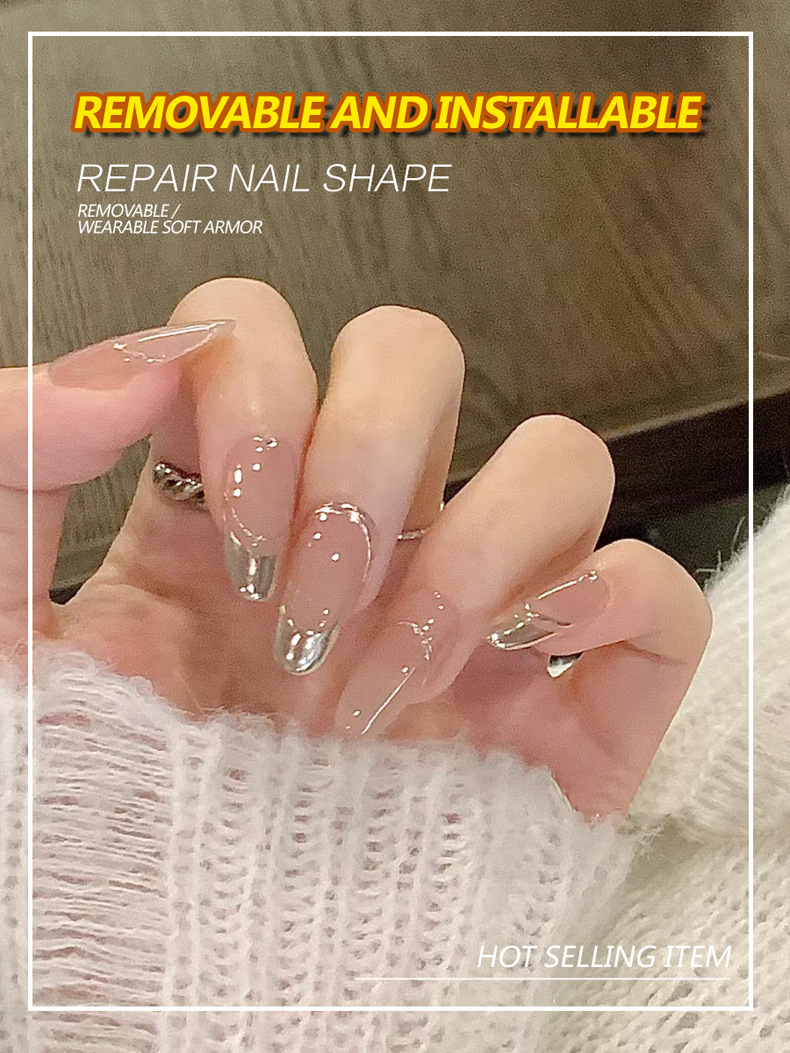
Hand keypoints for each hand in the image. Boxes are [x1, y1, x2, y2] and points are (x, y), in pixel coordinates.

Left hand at [1, 278, 710, 815]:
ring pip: (559, 456)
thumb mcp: (9, 644)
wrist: (174, 995)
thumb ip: (15, 475)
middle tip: (309, 600)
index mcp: (229, 510)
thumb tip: (127, 363)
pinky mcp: (561, 712)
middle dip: (368, 453)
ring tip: (391, 677)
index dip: (255, 388)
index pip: (266, 333)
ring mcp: (473, 617)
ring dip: (478, 546)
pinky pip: (655, 597)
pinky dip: (613, 598)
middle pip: (419, 356)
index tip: (231, 529)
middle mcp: (361, 541)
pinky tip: (519, 657)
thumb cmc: (83, 826)